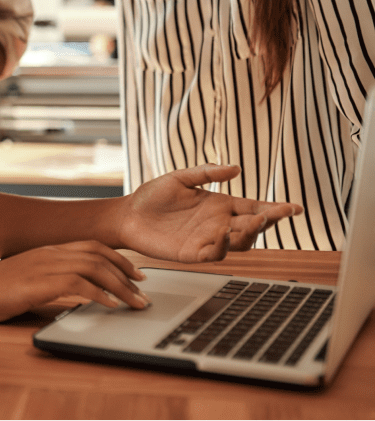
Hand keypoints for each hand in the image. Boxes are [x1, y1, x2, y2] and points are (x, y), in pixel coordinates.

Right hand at [0, 241, 150, 323]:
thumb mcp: (29, 283)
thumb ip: (52, 283)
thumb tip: (81, 296)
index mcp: (47, 251)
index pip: (91, 246)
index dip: (118, 258)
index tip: (136, 275)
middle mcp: (48, 253)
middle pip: (98, 254)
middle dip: (127, 272)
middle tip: (144, 291)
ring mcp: (43, 266)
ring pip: (94, 268)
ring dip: (121, 287)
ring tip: (136, 303)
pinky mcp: (38, 282)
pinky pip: (79, 284)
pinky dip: (100, 294)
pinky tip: (111, 306)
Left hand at [120, 164, 302, 262]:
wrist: (128, 214)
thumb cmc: (153, 196)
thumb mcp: (180, 178)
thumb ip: (206, 173)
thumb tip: (236, 168)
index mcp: (221, 205)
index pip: (254, 208)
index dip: (275, 209)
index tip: (295, 208)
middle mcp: (220, 224)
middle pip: (253, 227)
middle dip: (268, 221)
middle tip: (276, 214)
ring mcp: (208, 240)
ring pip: (240, 243)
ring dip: (249, 234)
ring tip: (253, 222)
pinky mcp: (193, 254)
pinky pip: (214, 254)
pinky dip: (222, 247)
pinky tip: (222, 234)